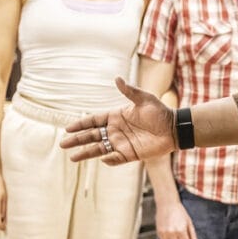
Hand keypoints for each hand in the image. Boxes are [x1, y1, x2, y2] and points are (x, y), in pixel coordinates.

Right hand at [60, 77, 175, 164]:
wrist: (174, 129)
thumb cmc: (160, 112)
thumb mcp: (144, 99)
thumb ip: (129, 91)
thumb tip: (117, 79)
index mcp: (116, 117)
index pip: (93, 121)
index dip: (81, 124)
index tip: (68, 128)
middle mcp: (115, 131)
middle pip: (92, 136)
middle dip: (77, 140)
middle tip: (63, 144)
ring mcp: (122, 143)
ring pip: (99, 149)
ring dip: (86, 153)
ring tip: (72, 157)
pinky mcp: (130, 154)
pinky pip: (116, 159)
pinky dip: (109, 160)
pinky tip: (102, 159)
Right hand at [155, 200, 199, 238]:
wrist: (167, 204)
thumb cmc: (180, 212)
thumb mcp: (189, 222)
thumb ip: (192, 234)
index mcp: (181, 230)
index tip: (188, 238)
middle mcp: (172, 232)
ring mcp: (164, 233)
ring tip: (177, 238)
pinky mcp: (159, 232)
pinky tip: (171, 236)